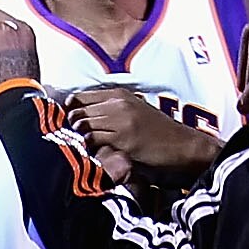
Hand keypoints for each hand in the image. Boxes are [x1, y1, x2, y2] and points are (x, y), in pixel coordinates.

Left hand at [67, 89, 221, 183]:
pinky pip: (92, 139)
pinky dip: (86, 147)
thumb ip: (112, 112)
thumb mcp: (135, 114)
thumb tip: (83, 120)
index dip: (69, 110)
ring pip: (82, 122)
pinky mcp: (124, 138)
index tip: (64, 122)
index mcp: (120, 95)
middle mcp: (119, 102)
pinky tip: (89, 154)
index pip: (81, 96)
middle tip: (67, 138)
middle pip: (78, 109)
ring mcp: (121, 119)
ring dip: (76, 136)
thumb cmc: (159, 135)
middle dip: (69, 124)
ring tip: (77, 147)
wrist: (184, 147)